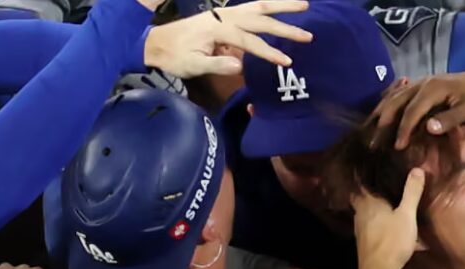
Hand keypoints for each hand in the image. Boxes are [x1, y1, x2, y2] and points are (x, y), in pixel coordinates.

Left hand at [144, 1, 311, 78]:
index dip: (268, 52)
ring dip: (281, 6)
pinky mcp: (224, 16)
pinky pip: (251, 9)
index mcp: (217, 28)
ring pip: (257, 6)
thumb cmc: (174, 57)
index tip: (287, 62)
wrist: (157, 44)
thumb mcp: (192, 65)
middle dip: (285, 26)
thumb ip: (216, 64)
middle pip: (259, 18)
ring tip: (304, 4)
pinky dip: (268, 7)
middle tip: (307, 35)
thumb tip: (240, 66)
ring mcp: (224, 13)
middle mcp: (223, 16)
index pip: (249, 41)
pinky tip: (280, 10)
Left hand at [351, 168, 425, 268]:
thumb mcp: (407, 215)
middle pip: (361, 199)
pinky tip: (388, 228)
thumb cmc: (392, 240)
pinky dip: (377, 225)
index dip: (365, 177)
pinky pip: (370, 227)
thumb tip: (417, 169)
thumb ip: (411, 193)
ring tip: (387, 206)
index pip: (360, 184)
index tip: (372, 170)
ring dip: (374, 211)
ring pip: (365, 214)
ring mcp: (360, 229)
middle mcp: (360, 214)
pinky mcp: (364, 242)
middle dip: (371, 194)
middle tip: (383, 188)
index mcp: (368, 203)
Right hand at [372, 71, 464, 149]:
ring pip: (395, 96)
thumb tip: (428, 128)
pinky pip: (400, 93)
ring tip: (372, 130)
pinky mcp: (424, 85)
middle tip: (374, 142)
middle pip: (396, 102)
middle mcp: (423, 83)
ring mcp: (422, 82)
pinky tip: (382, 113)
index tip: (397, 147)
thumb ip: (449, 119)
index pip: (411, 111)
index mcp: (433, 88)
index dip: (403, 129)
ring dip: (382, 112)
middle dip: (384, 122)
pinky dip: (389, 103)